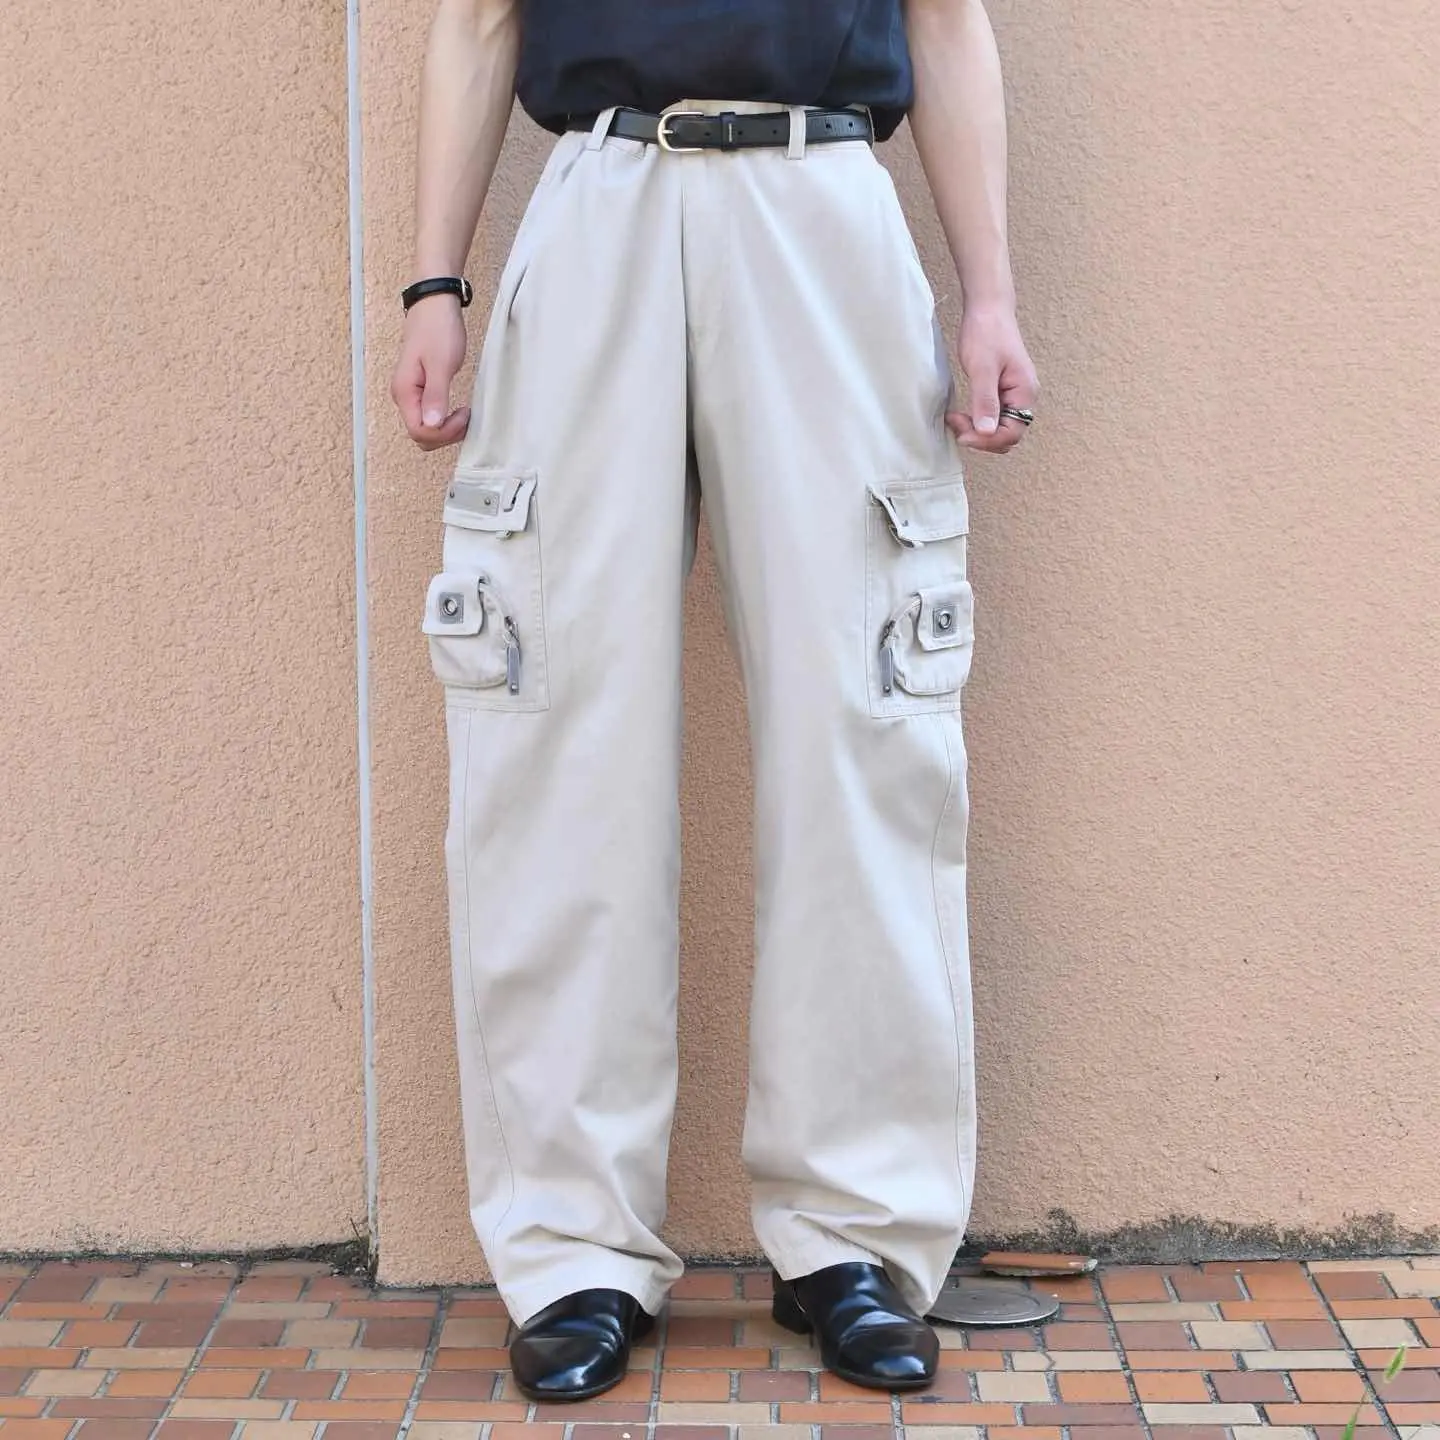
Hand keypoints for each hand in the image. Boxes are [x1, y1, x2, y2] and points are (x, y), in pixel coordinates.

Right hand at [391, 297, 470, 449]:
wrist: (434, 303)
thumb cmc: (437, 328)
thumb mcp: (440, 363)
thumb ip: (435, 395)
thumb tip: (431, 424)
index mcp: (404, 391)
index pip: (418, 432)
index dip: (442, 433)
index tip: (462, 416)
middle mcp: (403, 396)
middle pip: (421, 434)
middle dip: (445, 434)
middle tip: (466, 418)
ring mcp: (411, 393)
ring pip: (425, 427)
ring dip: (445, 429)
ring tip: (464, 415)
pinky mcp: (420, 388)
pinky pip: (429, 415)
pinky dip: (444, 419)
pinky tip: (457, 411)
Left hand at [946, 304, 1038, 454]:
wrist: (988, 309)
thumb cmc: (987, 332)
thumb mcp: (982, 369)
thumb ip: (985, 401)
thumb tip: (986, 432)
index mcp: (1025, 393)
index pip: (1012, 433)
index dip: (987, 440)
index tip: (962, 435)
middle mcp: (1024, 398)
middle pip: (1006, 436)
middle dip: (981, 437)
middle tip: (956, 424)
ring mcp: (1013, 396)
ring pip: (998, 429)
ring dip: (977, 431)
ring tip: (955, 419)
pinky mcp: (1002, 392)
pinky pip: (992, 417)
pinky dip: (976, 421)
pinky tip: (960, 415)